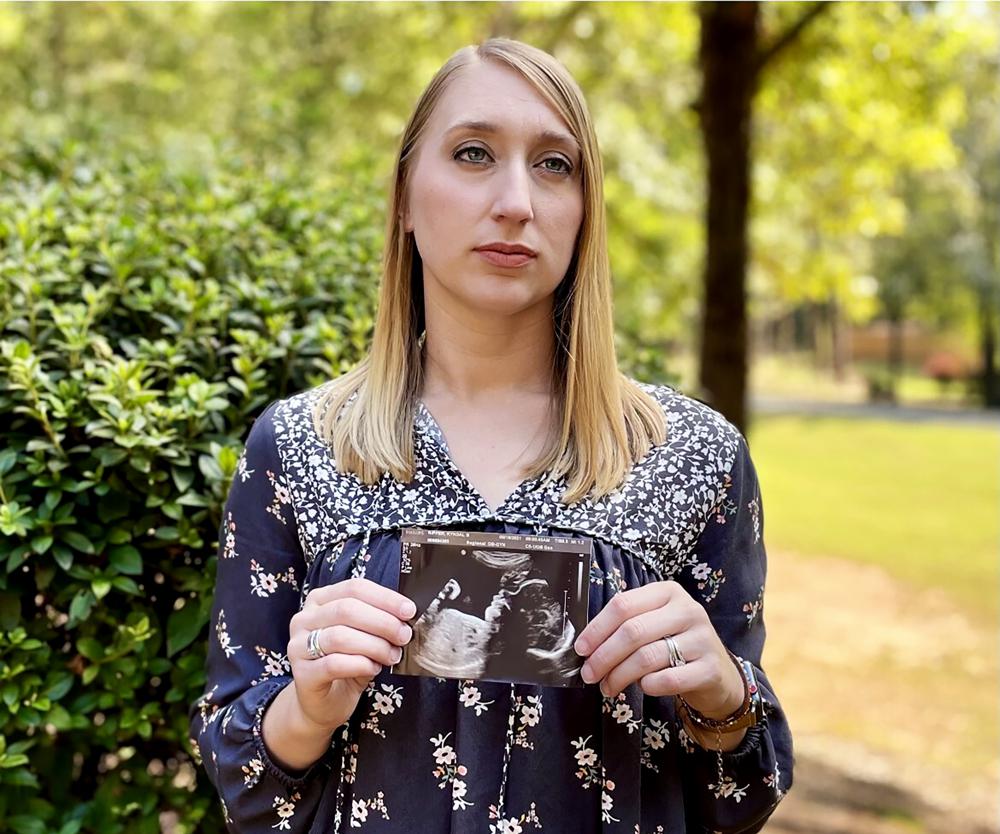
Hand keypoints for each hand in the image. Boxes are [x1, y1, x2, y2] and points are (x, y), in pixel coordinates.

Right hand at [286, 578, 415, 731]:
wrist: (325, 703)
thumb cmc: (347, 664)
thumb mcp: (364, 637)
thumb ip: (378, 622)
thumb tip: (407, 615)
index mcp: (320, 600)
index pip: (354, 588)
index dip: (385, 598)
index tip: (409, 611)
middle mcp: (304, 619)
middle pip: (347, 609)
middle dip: (383, 622)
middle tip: (404, 635)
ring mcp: (298, 646)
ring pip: (340, 636)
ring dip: (374, 645)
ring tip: (392, 655)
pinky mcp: (301, 674)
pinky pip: (333, 664)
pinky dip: (360, 664)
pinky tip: (374, 668)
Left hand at [573, 580, 743, 719]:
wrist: (719, 674)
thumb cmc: (676, 646)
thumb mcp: (654, 625)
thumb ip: (625, 627)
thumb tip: (587, 646)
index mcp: (668, 592)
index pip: (623, 604)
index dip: (597, 628)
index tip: (581, 649)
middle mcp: (688, 610)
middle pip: (633, 631)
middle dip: (604, 656)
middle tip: (589, 674)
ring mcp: (702, 638)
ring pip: (647, 656)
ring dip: (620, 675)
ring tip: (608, 686)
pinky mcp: (710, 668)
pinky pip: (668, 679)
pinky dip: (648, 686)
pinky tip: (643, 688)